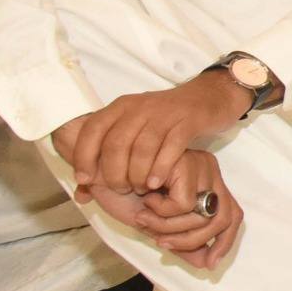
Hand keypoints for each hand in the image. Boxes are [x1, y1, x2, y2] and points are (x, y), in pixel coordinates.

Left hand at [57, 70, 252, 195]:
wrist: (209, 96)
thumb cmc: (165, 120)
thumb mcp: (134, 130)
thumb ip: (107, 158)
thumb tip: (82, 194)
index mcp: (122, 106)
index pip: (93, 129)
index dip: (84, 156)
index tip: (85, 179)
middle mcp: (141, 107)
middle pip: (117, 142)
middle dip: (114, 172)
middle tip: (121, 188)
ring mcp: (166, 113)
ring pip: (142, 147)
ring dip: (137, 174)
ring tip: (140, 189)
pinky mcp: (189, 120)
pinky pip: (171, 146)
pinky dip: (160, 168)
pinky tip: (156, 182)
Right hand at [74, 150, 243, 268]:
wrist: (99, 173)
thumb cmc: (125, 196)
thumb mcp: (157, 226)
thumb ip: (183, 243)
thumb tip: (207, 263)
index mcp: (206, 182)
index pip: (232, 215)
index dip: (225, 242)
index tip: (210, 264)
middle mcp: (208, 170)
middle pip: (222, 218)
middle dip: (191, 241)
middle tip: (160, 242)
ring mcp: (199, 164)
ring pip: (202, 215)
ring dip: (169, 228)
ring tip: (145, 218)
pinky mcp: (185, 162)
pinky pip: (184, 204)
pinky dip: (162, 212)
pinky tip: (145, 200)